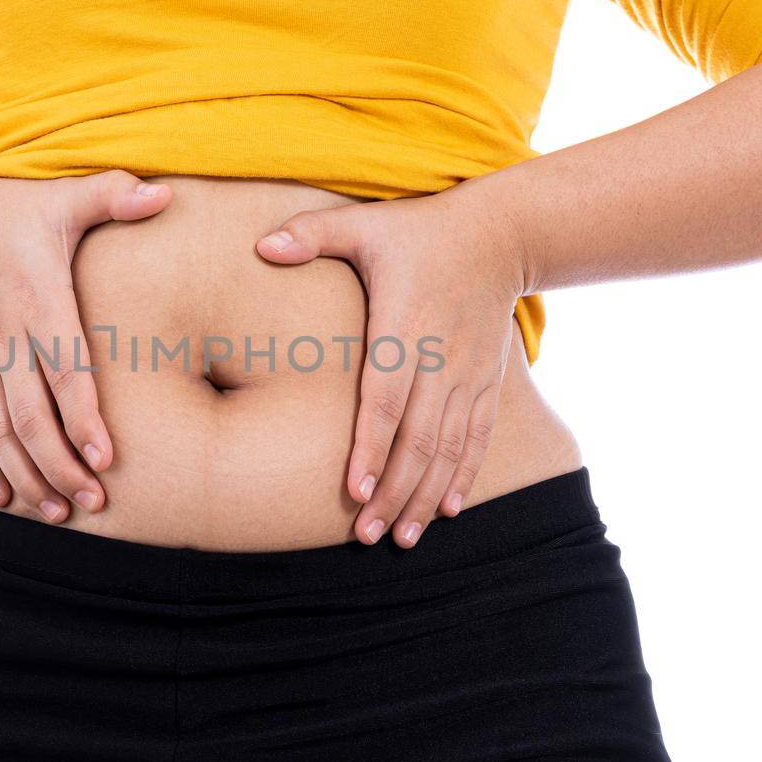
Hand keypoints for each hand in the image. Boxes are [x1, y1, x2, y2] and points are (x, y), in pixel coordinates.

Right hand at [0, 168, 171, 522]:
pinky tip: (1, 498)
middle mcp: (6, 339)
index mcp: (40, 304)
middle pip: (32, 417)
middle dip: (61, 465)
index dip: (84, 418)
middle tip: (94, 502)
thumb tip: (166, 194)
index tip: (106, 459)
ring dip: (27, 475)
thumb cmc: (8, 213)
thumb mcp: (62, 197)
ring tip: (58, 512)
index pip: (66, 371)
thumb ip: (114, 196)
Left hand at [255, 182, 526, 547]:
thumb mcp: (365, 223)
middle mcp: (438, 359)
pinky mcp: (488, 380)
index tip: (355, 491)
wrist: (501, 233)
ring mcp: (468, 374)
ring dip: (424, 496)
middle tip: (368, 536)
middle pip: (416, 439)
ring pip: (447, 448)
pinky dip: (463, 475)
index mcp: (402, 327)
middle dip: (394, 492)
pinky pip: (477, 436)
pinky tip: (447, 509)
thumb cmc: (420, 230)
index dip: (370, 449)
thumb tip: (260, 246)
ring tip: (404, 538)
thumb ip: (311, 234)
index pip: (384, 400)